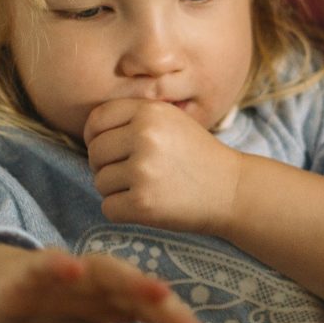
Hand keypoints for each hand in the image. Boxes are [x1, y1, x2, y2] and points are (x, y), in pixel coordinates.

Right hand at [0, 242, 213, 322]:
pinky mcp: (30, 270)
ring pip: (104, 271)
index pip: (157, 312)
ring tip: (157, 292)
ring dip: (131, 279)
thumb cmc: (50, 321)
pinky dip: (59, 265)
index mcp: (118, 301)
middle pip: (140, 292)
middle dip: (169, 309)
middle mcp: (100, 283)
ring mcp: (69, 274)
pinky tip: (72, 268)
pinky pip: (47, 263)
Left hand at [84, 99, 244, 235]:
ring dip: (116, 190)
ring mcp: (143, 170)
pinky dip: (123, 211)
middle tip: (132, 173)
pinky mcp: (142, 203)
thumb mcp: (172, 121)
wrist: (232, 190)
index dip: (95, 137)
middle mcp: (144, 136)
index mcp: (150, 111)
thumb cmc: (198, 156)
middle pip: (95, 152)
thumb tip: (90, 132)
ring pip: (100, 181)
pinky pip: (108, 207)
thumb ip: (135, 118)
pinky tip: (147, 205)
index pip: (97, 120)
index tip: (109, 149)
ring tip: (146, 187)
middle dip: (106, 166)